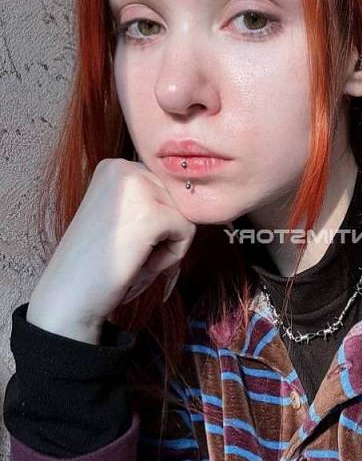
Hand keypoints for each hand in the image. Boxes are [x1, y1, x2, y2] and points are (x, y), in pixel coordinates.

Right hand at [27, 158, 196, 334]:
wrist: (68, 295)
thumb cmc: (97, 262)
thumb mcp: (124, 216)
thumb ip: (151, 199)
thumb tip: (196, 194)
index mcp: (115, 166)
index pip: (166, 187)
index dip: (158, 221)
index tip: (128, 240)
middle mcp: (124, 167)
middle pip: (178, 199)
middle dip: (165, 232)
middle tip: (131, 253)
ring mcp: (137, 187)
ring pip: (186, 215)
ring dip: (168, 245)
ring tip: (134, 257)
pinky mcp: (151, 213)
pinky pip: (187, 232)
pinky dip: (171, 256)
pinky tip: (140, 264)